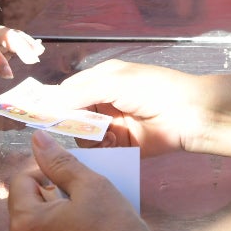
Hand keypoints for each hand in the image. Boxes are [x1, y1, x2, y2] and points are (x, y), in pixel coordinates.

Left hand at [7, 132, 157, 230]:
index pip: (21, 182)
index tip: (68, 175)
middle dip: (46, 203)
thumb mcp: (92, 186)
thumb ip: (59, 162)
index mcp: (24, 224)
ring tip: (81, 230)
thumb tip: (37, 138)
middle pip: (25, 215)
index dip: (43, 171)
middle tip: (79, 202)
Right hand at [52, 60, 204, 156]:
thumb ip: (81, 92)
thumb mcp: (115, 83)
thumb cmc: (153, 89)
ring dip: (88, 137)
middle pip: (73, 115)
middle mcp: (104, 102)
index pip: (68, 91)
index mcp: (102, 80)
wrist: (190, 115)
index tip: (40, 115)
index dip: (55, 102)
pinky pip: (101, 151)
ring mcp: (113, 125)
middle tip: (76, 126)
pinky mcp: (123, 146)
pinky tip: (111, 144)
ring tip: (103, 134)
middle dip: (71, 122)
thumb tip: (51, 101)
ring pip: (84, 135)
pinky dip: (101, 149)